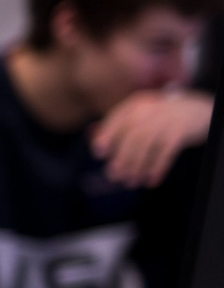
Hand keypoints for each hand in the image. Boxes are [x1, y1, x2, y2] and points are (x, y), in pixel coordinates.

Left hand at [91, 90, 212, 187]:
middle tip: (114, 176)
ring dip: (137, 166)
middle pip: (132, 135)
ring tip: (131, 182)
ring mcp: (166, 120)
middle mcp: (149, 110)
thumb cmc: (158, 118)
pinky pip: (166, 152)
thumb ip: (116, 127)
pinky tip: (151, 181)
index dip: (106, 136)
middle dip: (121, 158)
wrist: (195, 110)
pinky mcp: (180, 132)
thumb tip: (92, 140)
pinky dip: (157, 168)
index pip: (117, 119)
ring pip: (147, 144)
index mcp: (134, 105)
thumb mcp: (138, 116)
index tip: (98, 153)